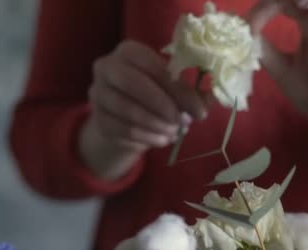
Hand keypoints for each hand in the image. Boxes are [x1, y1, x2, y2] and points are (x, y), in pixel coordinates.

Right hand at [79, 40, 208, 178]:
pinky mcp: (98, 120)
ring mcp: (98, 94)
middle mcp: (107, 67)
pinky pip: (124, 131)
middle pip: (134, 84)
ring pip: (128, 111)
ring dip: (157, 125)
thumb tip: (209, 99)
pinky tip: (162, 140)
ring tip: (175, 133)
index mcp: (129, 51)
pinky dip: (148, 138)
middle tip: (185, 122)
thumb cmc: (154, 98)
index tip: (199, 111)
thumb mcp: (173, 90)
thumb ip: (192, 92)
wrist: (123, 121)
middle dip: (164, 106)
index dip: (178, 89)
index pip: (153, 66)